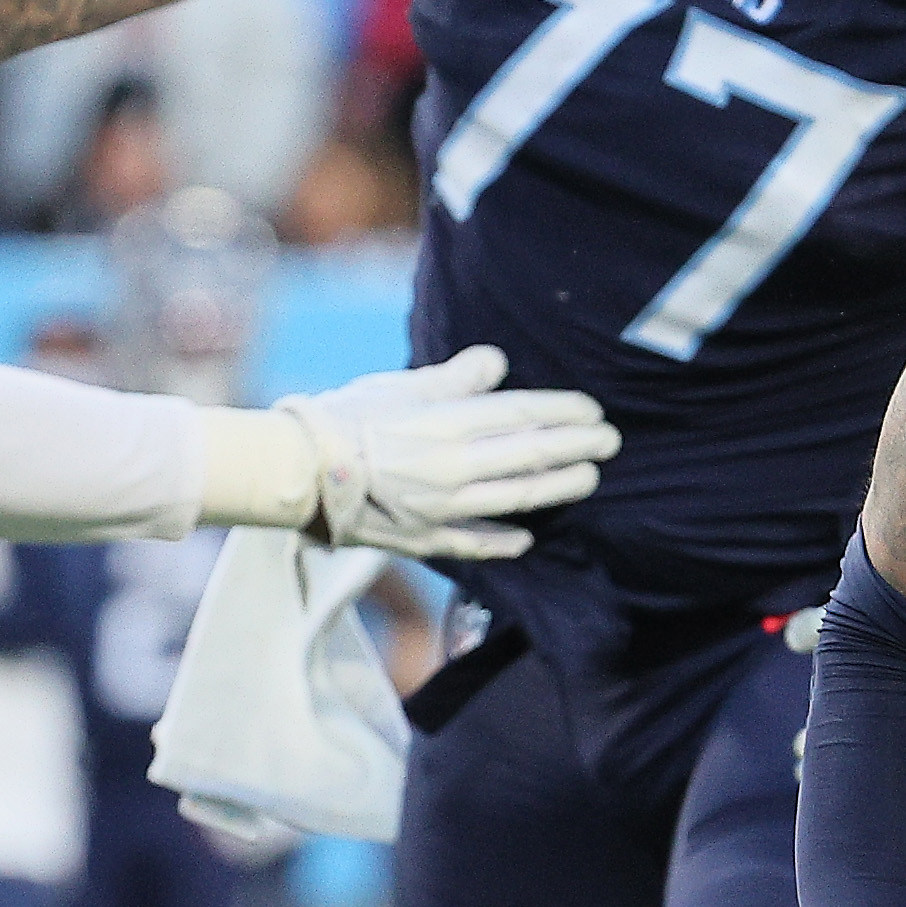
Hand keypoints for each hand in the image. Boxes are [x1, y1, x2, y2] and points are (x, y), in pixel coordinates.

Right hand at [280, 346, 617, 558]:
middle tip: (610, 442)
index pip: (524, 416)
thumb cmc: (343, 418)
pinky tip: (528, 537)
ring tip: (588, 478)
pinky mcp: (426, 540)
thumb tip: (498, 363)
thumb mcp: (399, 385)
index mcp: (449, 425)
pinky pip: (477, 544)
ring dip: (559, 488)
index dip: (565, 413)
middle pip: (532, 457)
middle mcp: (456, 470)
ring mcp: (444, 510)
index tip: (593, 411)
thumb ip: (455, 378)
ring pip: (518, 500)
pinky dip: (506, 540)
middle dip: (578, 449)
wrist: (295, 471)